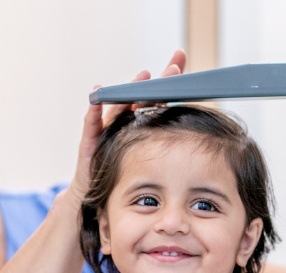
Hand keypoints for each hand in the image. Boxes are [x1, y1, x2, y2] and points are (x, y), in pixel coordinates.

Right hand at [67, 50, 186, 204]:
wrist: (93, 198)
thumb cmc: (120, 180)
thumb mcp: (145, 165)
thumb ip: (163, 152)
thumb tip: (195, 143)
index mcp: (138, 126)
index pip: (155, 99)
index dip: (167, 81)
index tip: (180, 60)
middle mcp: (122, 124)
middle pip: (139, 98)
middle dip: (157, 81)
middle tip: (174, 68)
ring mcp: (105, 131)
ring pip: (119, 107)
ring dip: (130, 90)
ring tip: (144, 76)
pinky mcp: (90, 143)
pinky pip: (91, 125)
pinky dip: (94, 110)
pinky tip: (97, 95)